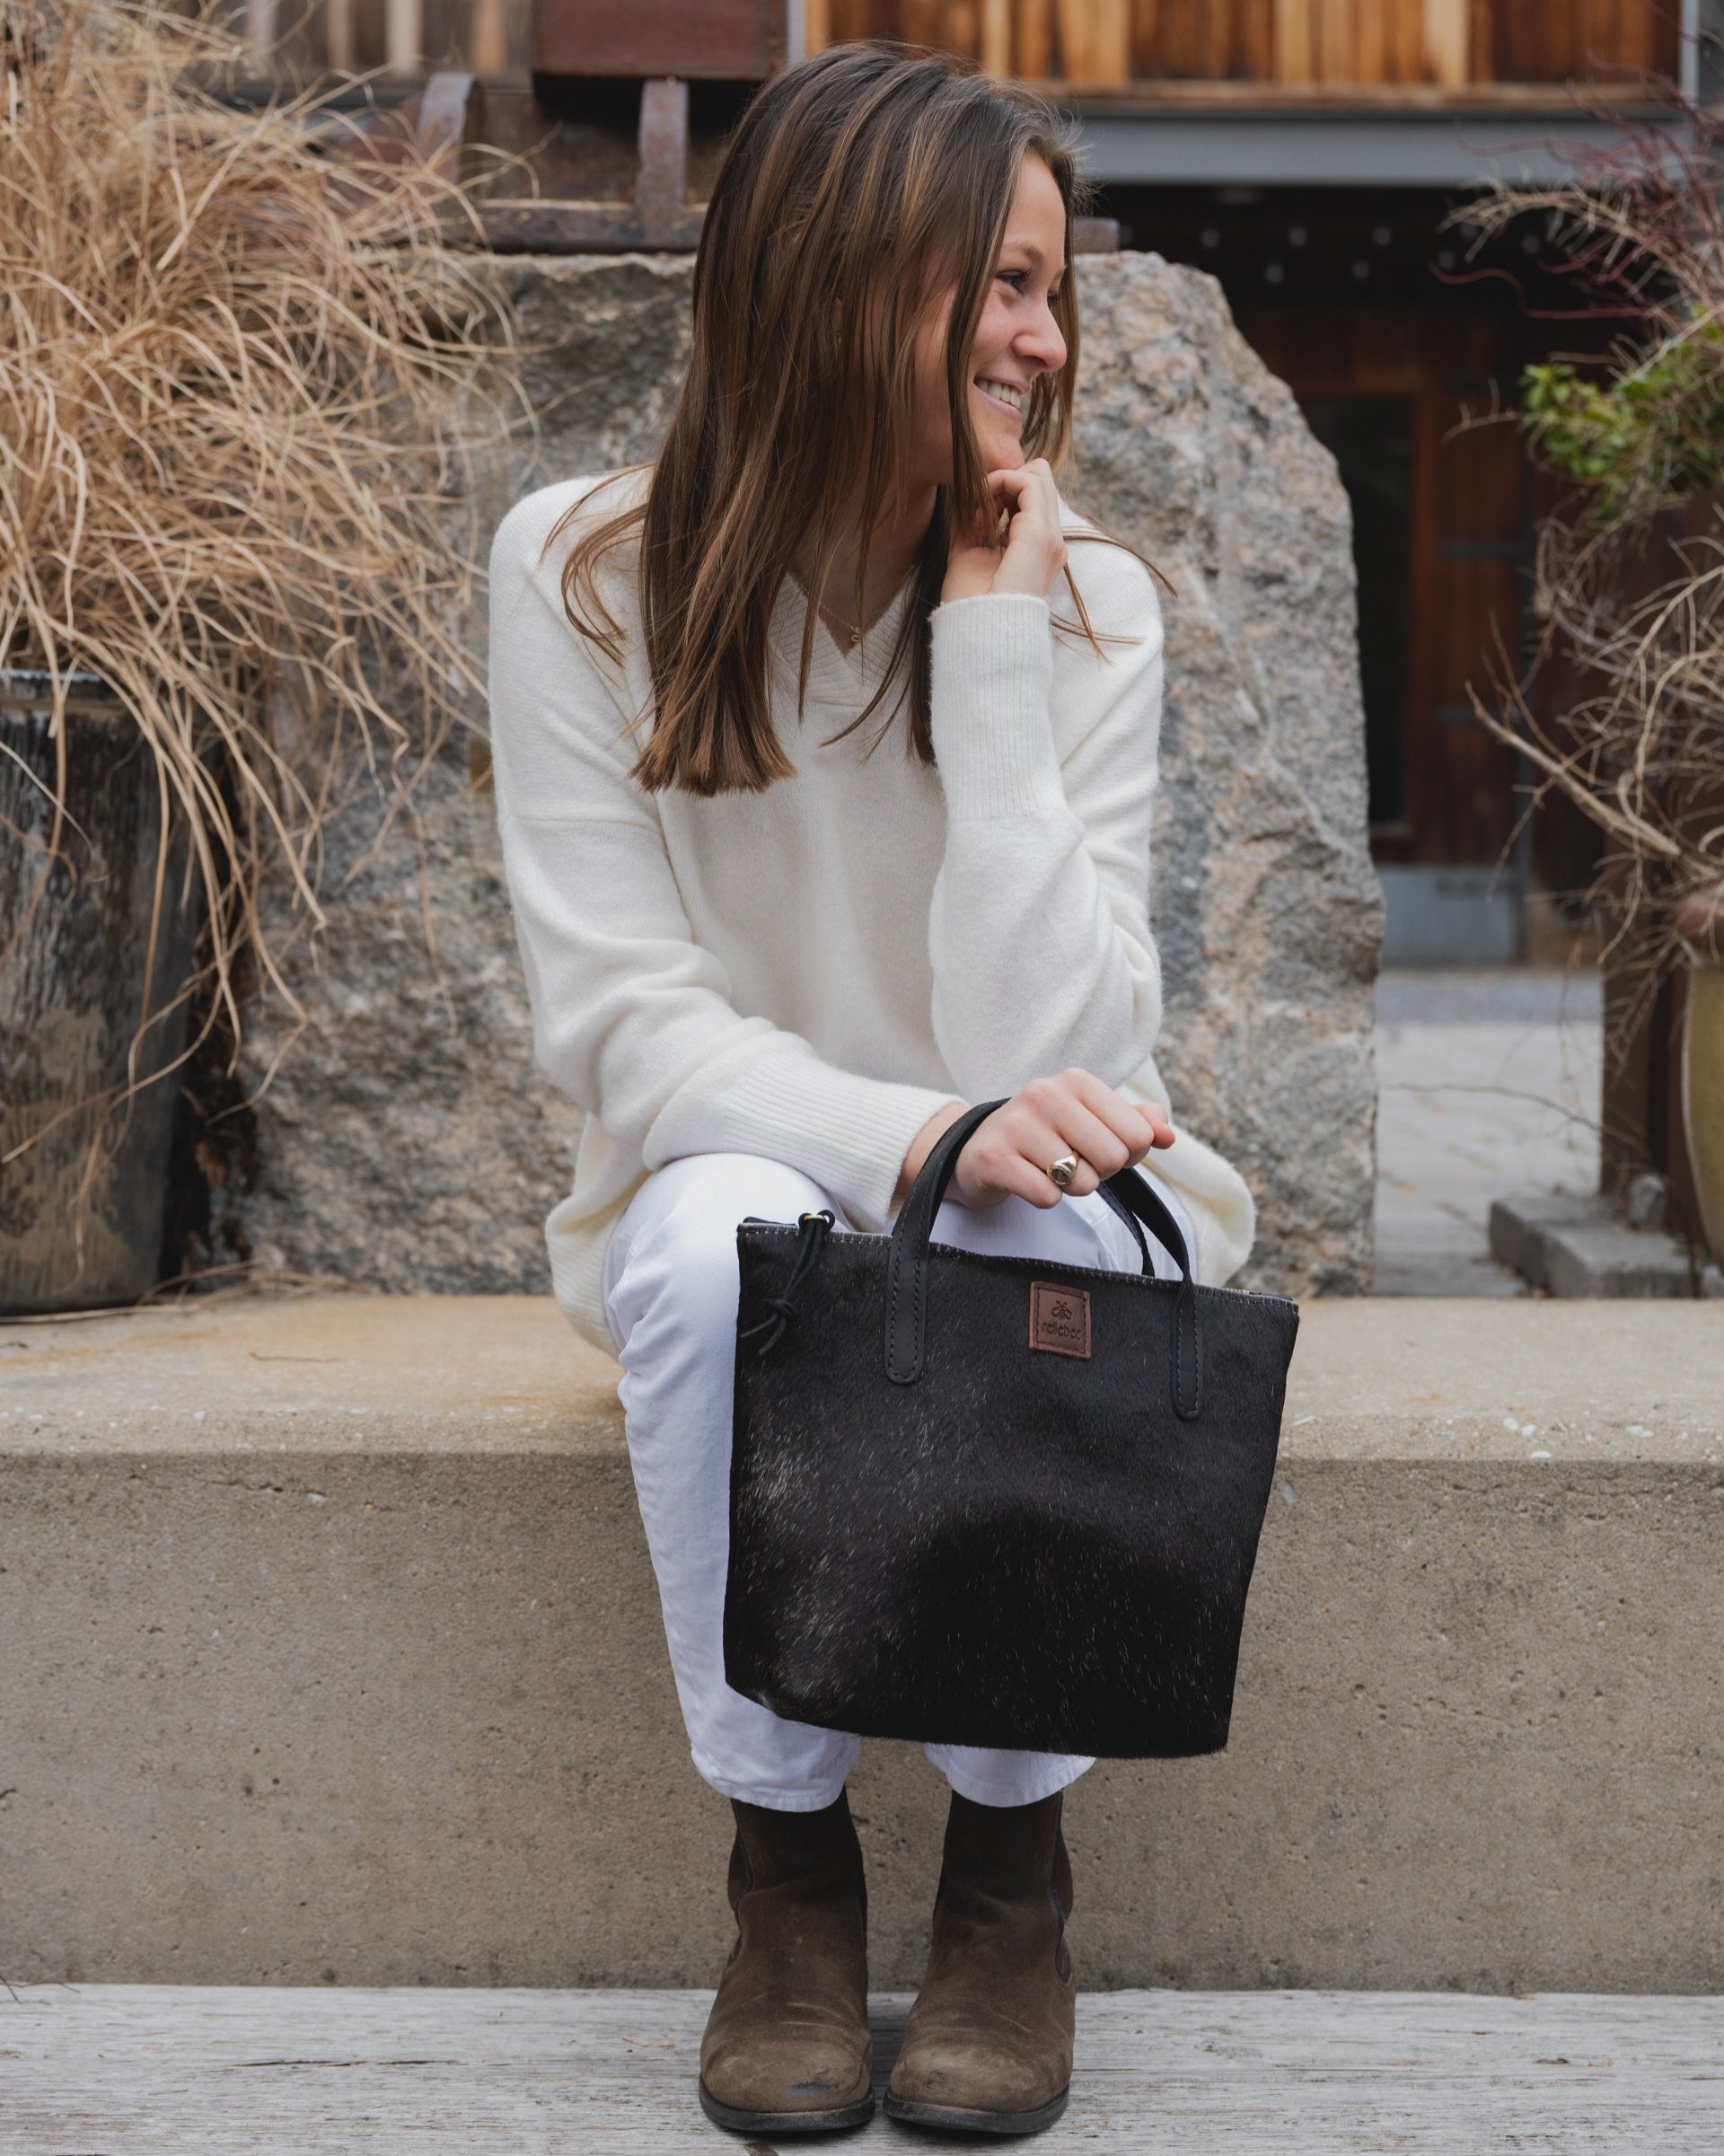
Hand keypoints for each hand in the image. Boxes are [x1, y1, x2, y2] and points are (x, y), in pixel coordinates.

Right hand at [894, 1069, 1175, 1213]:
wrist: (978, 1149)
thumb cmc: (1048, 1136)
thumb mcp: (1093, 1121)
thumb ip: (1137, 1124)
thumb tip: (1167, 1137)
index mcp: (1076, 1081)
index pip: (1137, 1135)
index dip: (1126, 1155)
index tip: (1097, 1149)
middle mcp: (1045, 1094)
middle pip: (1113, 1159)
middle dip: (1099, 1172)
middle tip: (1071, 1163)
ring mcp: (1016, 1124)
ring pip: (1081, 1182)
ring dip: (1070, 1188)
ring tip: (1046, 1170)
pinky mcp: (994, 1157)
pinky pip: (1047, 1197)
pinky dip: (1044, 1198)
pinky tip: (1027, 1180)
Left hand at [940, 458, 1067, 604]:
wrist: (981, 633)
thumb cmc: (972, 604)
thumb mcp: (969, 553)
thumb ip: (970, 525)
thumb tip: (964, 497)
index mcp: (1038, 547)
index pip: (1031, 496)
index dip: (1002, 489)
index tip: (973, 506)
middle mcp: (1050, 541)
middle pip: (1038, 480)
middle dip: (1004, 479)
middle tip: (975, 499)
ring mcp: (1049, 538)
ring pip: (1036, 475)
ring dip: (1000, 479)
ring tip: (976, 502)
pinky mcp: (1040, 535)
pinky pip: (1027, 483)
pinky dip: (999, 482)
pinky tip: (980, 502)